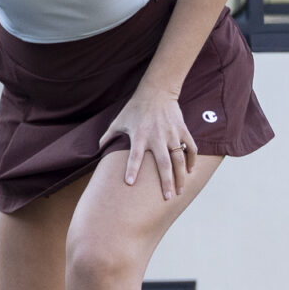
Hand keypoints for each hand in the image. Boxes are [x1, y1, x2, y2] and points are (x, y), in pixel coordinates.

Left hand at [107, 84, 198, 201]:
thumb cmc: (135, 108)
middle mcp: (157, 137)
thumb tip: (97, 149)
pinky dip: (191, 160)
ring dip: (180, 176)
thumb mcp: (119, 121)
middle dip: (166, 181)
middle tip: (167, 198)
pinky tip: (190, 171)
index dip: (131, 169)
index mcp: (139, 136)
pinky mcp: (182, 130)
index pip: (134, 156)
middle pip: (163, 163)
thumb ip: (108, 136)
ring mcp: (171, 134)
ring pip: (179, 159)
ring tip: (179, 191)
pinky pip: (190, 147)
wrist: (156, 91)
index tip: (129, 183)